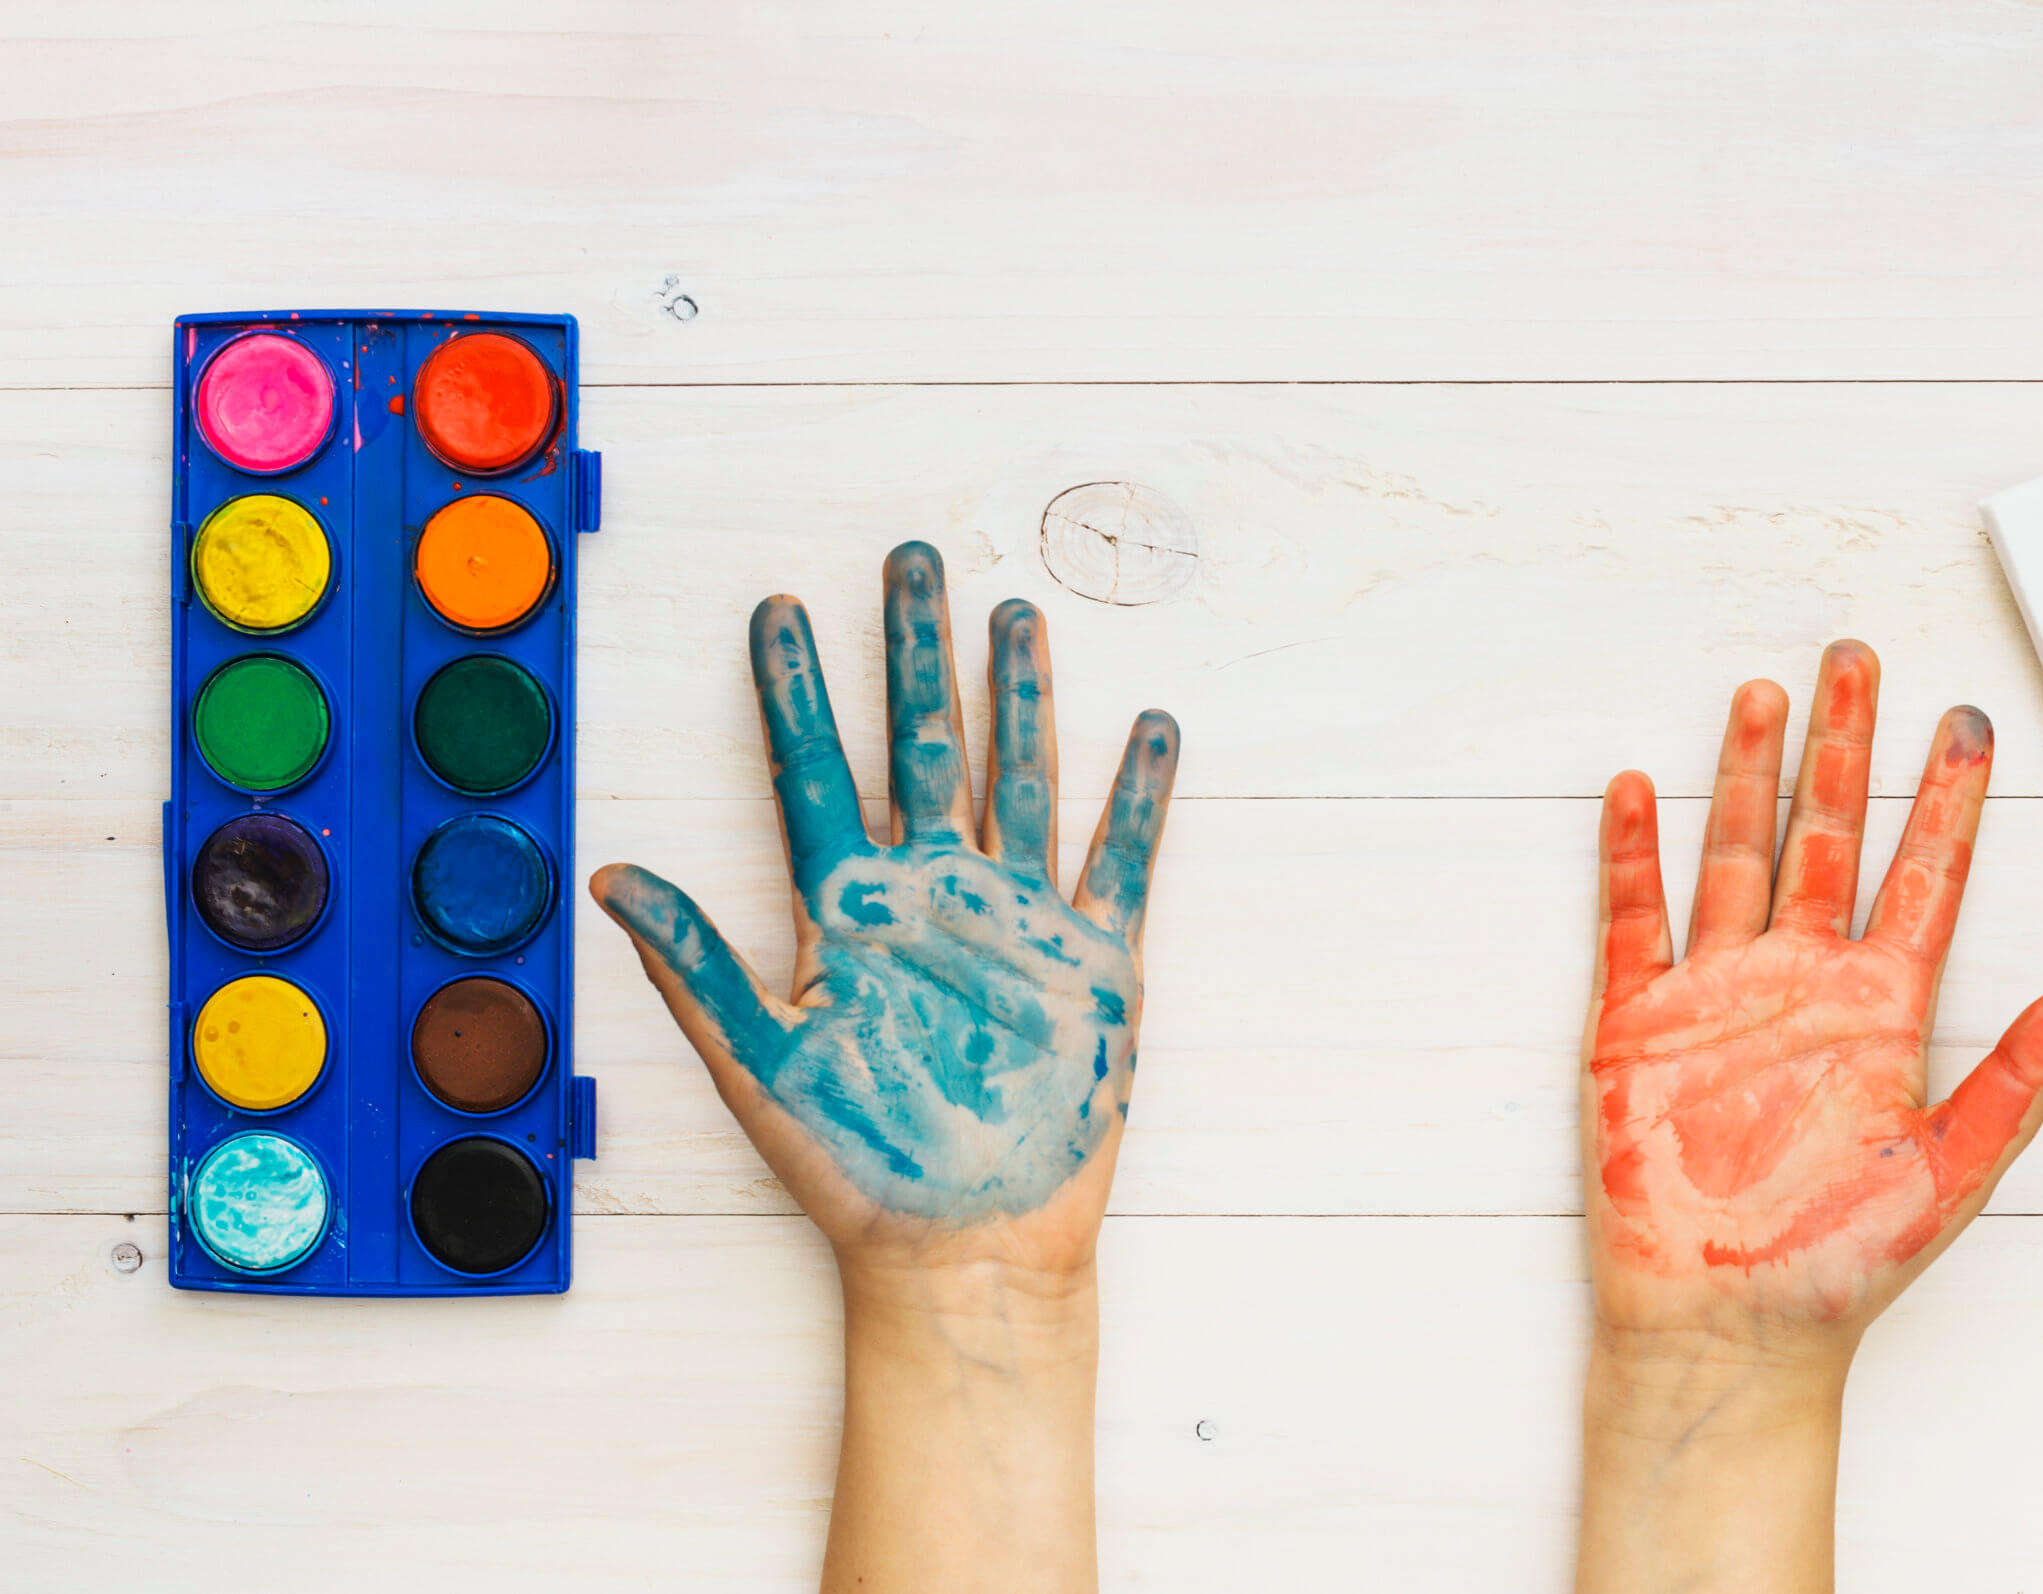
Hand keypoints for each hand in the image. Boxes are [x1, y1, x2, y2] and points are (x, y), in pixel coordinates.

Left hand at [591, 541, 1178, 1280]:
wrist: (962, 1243)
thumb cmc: (856, 1166)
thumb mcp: (756, 1061)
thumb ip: (692, 962)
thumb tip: (608, 872)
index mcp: (847, 911)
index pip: (812, 771)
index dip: (792, 690)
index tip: (775, 609)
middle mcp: (933, 895)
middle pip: (923, 744)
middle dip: (914, 653)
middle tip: (907, 561)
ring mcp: (1016, 919)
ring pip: (1020, 777)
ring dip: (1020, 697)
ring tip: (1016, 615)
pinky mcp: (1092, 961)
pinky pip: (1120, 860)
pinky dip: (1138, 796)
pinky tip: (1148, 729)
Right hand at [1586, 641, 2042, 1363]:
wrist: (1726, 1323)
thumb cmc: (1838, 1263)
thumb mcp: (1954, 1170)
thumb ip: (2022, 1076)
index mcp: (1881, 1011)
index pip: (1925, 877)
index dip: (1951, 801)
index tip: (1972, 725)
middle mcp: (1801, 983)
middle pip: (1828, 836)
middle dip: (1844, 748)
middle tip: (1857, 660)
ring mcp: (1718, 995)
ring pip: (1737, 856)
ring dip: (1746, 776)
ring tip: (1761, 695)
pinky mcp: (1638, 1024)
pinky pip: (1633, 920)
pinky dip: (1632, 853)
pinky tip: (1638, 789)